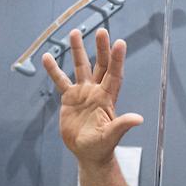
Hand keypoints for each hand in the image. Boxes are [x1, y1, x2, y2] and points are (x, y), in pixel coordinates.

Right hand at [44, 28, 142, 165]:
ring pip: (80, 67)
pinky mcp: (69, 98)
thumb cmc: (101, 147)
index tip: (120, 43)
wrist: (87, 153)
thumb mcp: (111, 136)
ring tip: (75, 33)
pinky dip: (54, 69)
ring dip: (78, 51)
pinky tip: (47, 57)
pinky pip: (60, 80)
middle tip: (102, 31)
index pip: (114, 74)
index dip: (117, 59)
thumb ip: (122, 126)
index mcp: (107, 98)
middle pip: (100, 65)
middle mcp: (96, 91)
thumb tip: (138, 119)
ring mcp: (83, 93)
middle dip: (101, 48)